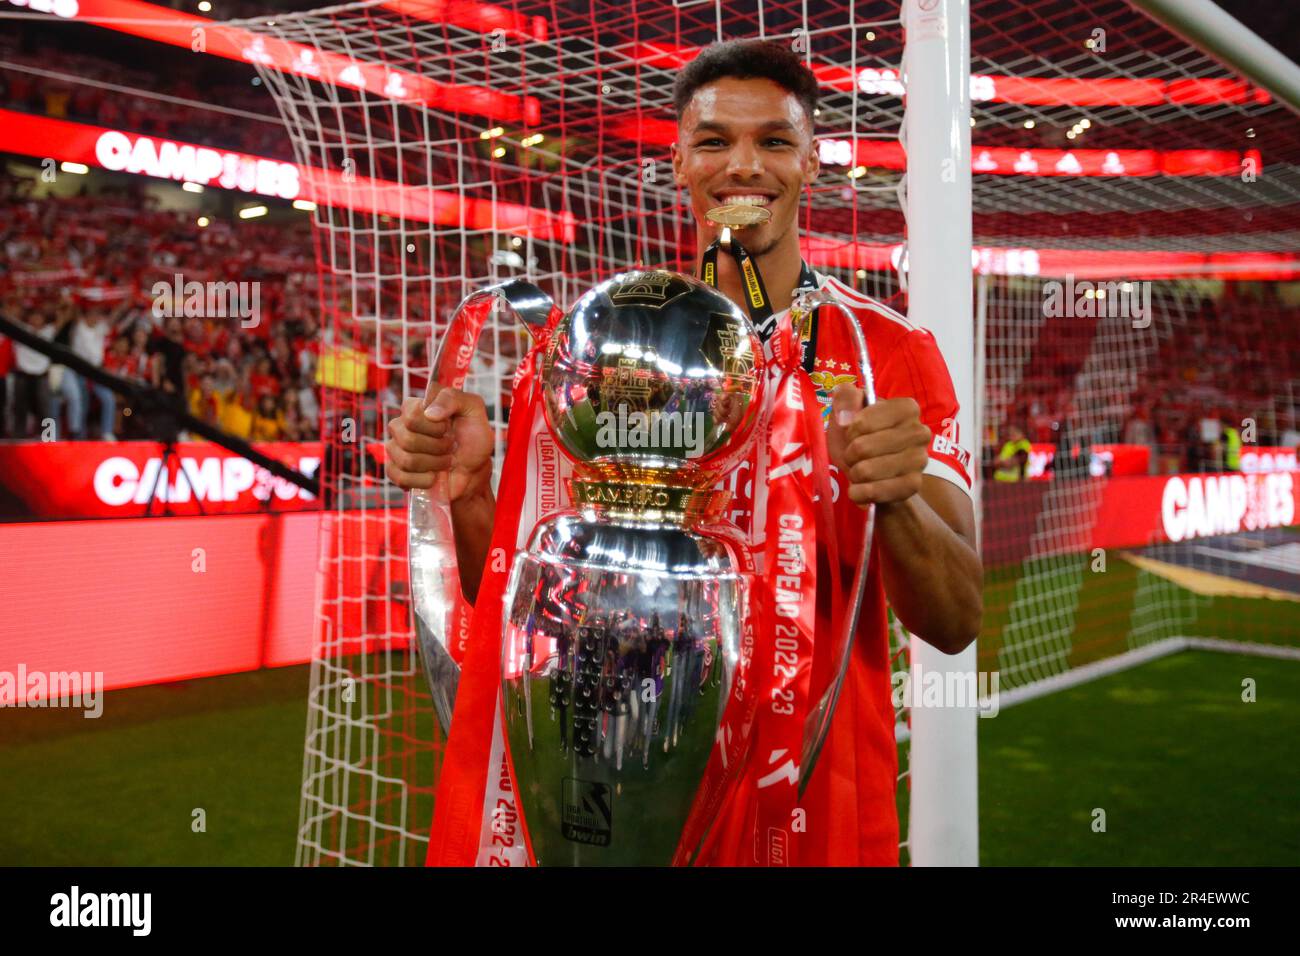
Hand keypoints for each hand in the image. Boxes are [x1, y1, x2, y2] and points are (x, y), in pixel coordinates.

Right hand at [385, 384, 493, 499]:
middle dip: (437, 447)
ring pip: (406, 460)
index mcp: (415, 407)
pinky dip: (424, 480)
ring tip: (445, 461)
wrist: (474, 469)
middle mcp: (401, 426)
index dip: (435, 426)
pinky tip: (434, 477)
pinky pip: (400, 478)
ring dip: (434, 464)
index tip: (448, 428)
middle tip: (450, 446)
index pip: (411, 415)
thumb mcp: (473, 410)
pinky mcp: (396, 471)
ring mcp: (396, 449)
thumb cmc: (473, 437)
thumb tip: (429, 413)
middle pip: (407, 439)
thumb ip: (453, 399)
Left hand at [826, 385, 930, 507]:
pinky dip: (860, 493)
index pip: (862, 422)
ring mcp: (919, 460)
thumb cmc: (860, 438)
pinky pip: (876, 491)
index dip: (850, 431)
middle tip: (855, 455)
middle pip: (862, 448)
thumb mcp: (847, 413)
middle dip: (850, 455)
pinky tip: (861, 489)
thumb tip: (846, 417)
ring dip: (854, 474)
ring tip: (860, 470)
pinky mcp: (913, 485)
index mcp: (906, 408)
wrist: (874, 474)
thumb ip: (844, 399)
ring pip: (867, 470)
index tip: (854, 433)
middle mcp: (919, 432)